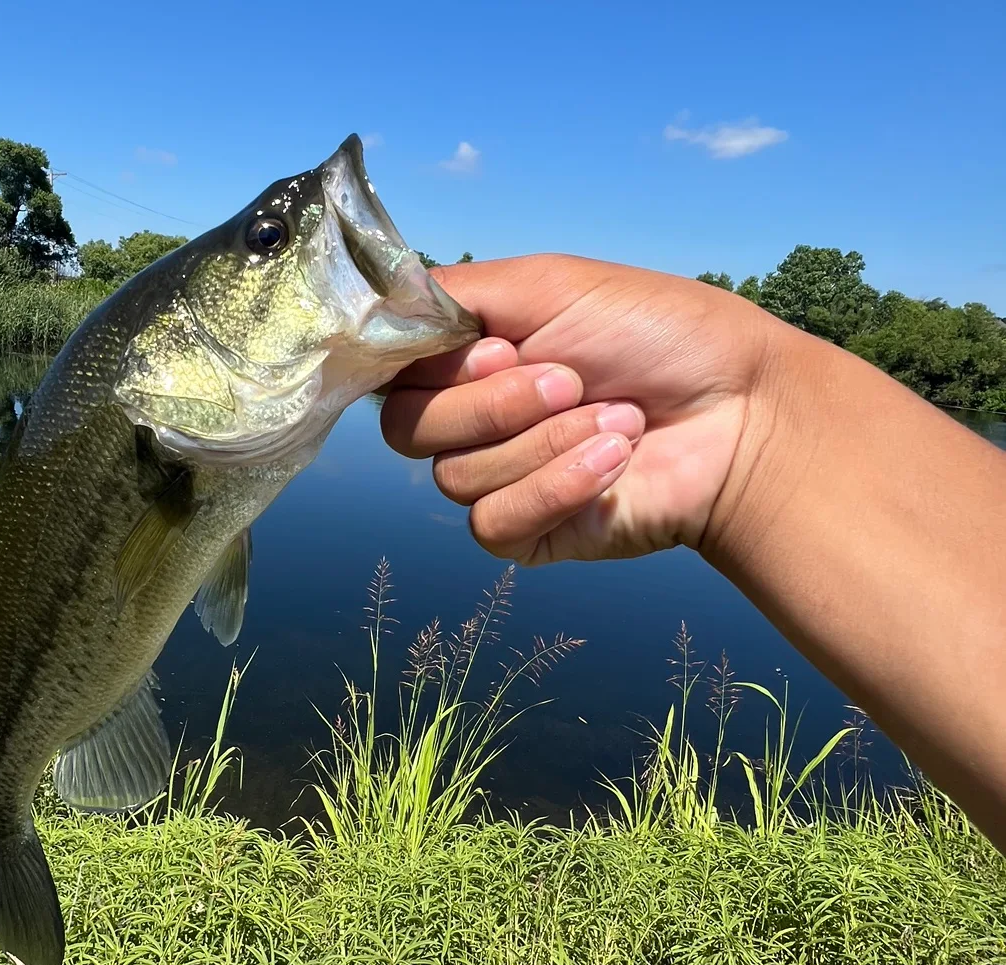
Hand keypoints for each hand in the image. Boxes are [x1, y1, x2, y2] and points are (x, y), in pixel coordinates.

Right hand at [379, 254, 780, 564]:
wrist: (740, 412)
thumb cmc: (658, 334)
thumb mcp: (547, 283)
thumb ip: (449, 294)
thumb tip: (372, 305)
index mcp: (468, 359)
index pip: (392, 375)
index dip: (435, 367)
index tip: (499, 347)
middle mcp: (471, 421)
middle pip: (406, 431)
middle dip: (494, 403)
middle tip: (571, 378)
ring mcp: (496, 480)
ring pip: (454, 477)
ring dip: (544, 441)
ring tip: (617, 419)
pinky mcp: (524, 535)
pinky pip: (493, 523)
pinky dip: (556, 487)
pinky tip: (613, 462)